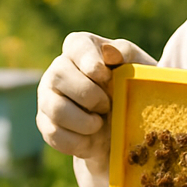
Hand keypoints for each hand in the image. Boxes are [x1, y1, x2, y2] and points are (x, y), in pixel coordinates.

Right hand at [36, 33, 155, 159]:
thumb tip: (110, 52)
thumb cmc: (132, 90)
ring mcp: (48, 97)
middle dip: (89, 96)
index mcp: (81, 49)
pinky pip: (55, 134)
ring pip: (56, 108)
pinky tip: (91, 139)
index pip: (76, 45)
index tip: (104, 75)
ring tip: (100, 123)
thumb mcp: (140, 69)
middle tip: (108, 106)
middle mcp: (59, 69)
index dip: (88, 60)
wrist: (124, 129)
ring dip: (84, 122)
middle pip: (59, 76)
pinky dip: (79, 141)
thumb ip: (127, 55)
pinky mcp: (46, 124)